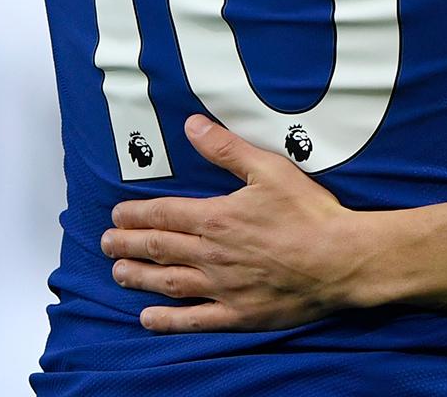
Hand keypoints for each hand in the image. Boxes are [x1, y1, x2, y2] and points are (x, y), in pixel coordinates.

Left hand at [102, 115, 380, 332]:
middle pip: (158, 248)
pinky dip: (168, 320)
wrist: (341, 260)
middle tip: (106, 242)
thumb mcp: (269, 169)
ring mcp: (223, 287)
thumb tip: (192, 126)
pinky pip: (194, 320)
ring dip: (138, 277)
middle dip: (127, 244)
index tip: (116, 214)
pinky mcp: (239, 314)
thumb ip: (226, 149)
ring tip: (118, 273)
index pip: (163, 214)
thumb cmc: (309, 214)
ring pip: (168, 282)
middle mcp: (212, 255)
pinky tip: (148, 319)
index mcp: (216, 218)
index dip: (136, 214)